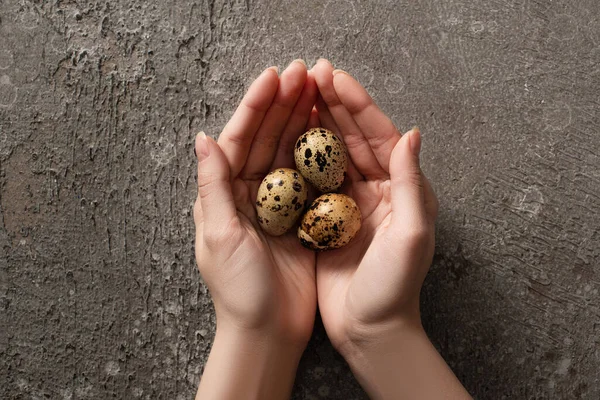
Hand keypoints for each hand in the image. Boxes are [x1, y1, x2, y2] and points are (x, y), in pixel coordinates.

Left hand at [194, 60, 318, 398]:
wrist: (269, 331)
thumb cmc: (239, 291)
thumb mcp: (220, 237)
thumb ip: (213, 187)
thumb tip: (203, 138)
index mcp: (224, 194)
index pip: (237, 140)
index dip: (255, 107)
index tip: (274, 77)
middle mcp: (250, 193)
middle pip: (265, 139)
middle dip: (282, 104)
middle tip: (304, 71)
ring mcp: (278, 203)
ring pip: (289, 152)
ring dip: (301, 119)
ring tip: (318, 88)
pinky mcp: (302, 216)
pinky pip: (311, 176)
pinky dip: (319, 151)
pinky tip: (331, 128)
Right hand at [312, 59, 469, 398]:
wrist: (371, 330)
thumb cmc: (395, 288)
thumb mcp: (411, 236)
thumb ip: (413, 184)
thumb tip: (412, 132)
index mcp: (403, 188)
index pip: (379, 135)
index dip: (356, 104)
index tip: (332, 76)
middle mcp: (378, 189)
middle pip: (353, 137)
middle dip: (332, 103)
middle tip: (309, 73)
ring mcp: (349, 203)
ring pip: (330, 153)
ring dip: (314, 122)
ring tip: (295, 93)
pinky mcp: (327, 219)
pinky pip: (312, 179)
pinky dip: (299, 156)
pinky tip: (283, 136)